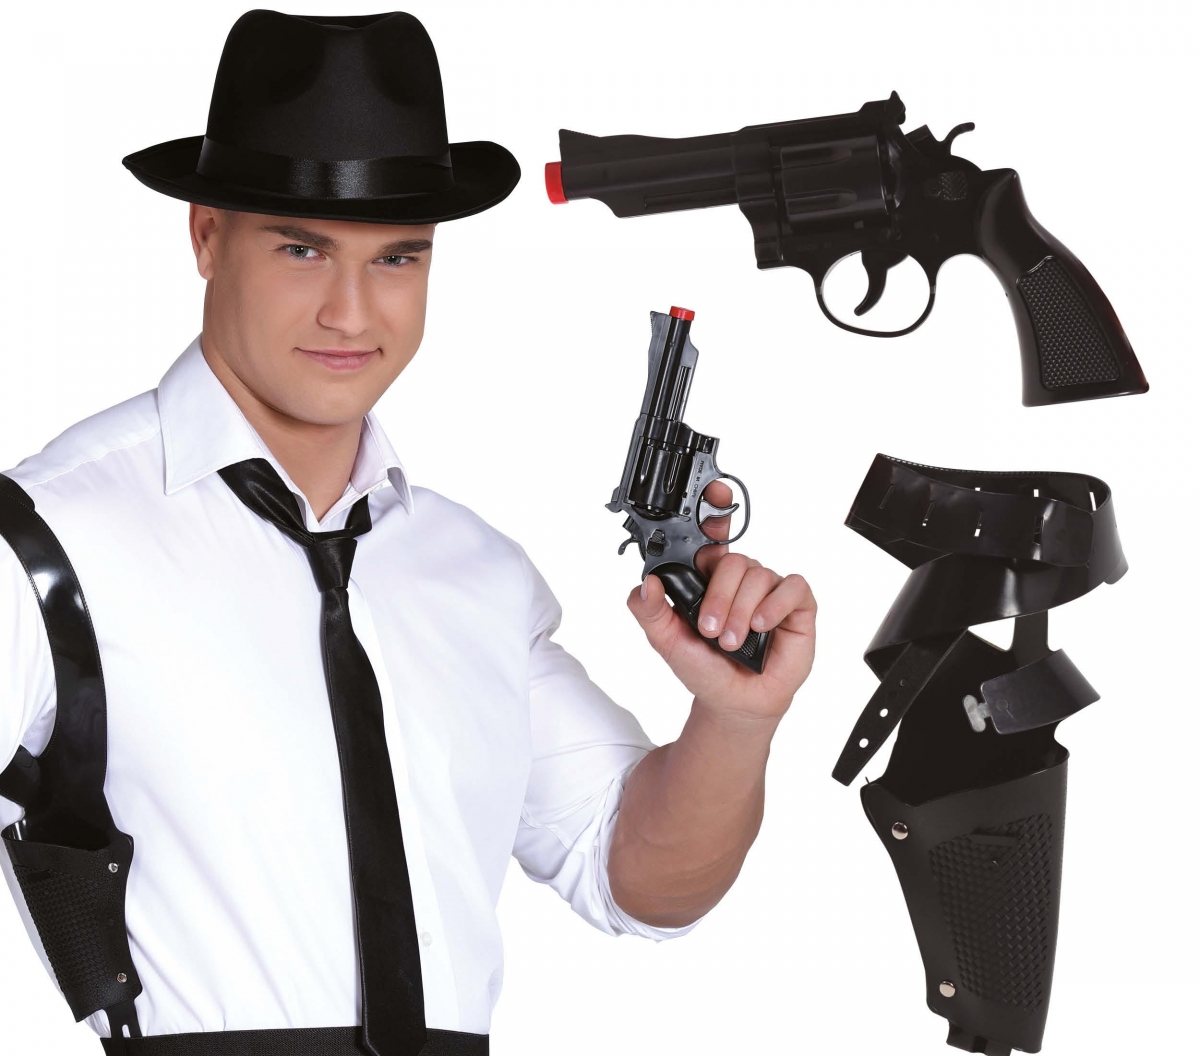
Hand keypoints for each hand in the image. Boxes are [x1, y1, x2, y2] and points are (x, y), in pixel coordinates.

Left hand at [626, 481, 815, 726]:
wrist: (735, 702)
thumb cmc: (704, 668)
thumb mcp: (666, 641)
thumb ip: (651, 611)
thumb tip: (644, 584)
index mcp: (709, 578)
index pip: (712, 536)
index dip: (714, 512)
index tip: (713, 494)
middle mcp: (740, 579)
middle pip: (733, 560)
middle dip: (719, 596)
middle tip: (711, 630)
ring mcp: (769, 590)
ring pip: (759, 574)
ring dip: (742, 610)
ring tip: (733, 641)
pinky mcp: (797, 605)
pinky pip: (793, 587)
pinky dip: (775, 606)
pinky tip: (762, 627)